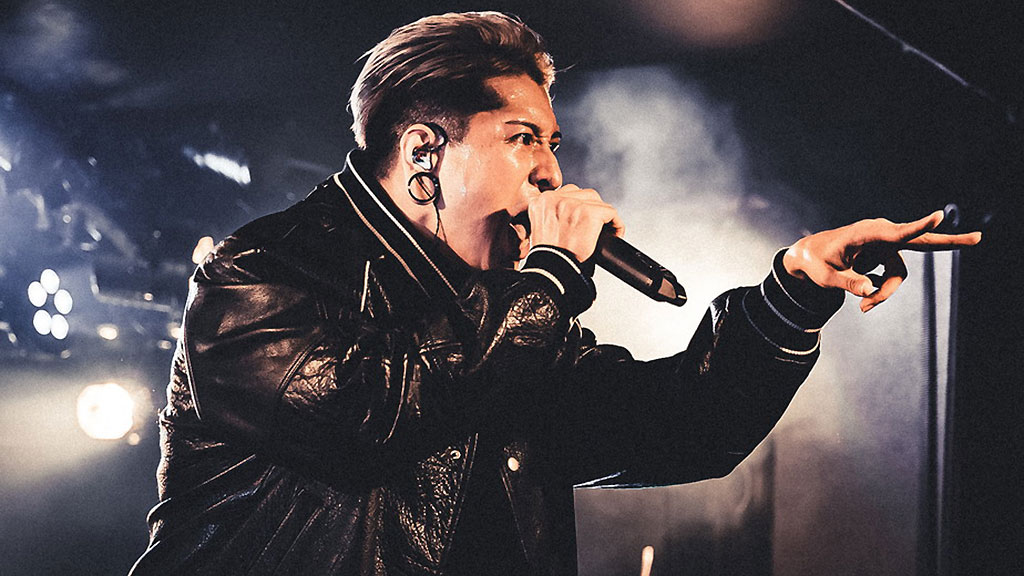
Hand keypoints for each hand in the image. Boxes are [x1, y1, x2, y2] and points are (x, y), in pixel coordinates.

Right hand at [527, 184, 623, 261]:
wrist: (551, 271)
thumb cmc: (548, 259)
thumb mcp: (542, 231)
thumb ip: (553, 217)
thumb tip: (571, 217)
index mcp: (541, 202)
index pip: (566, 195)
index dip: (578, 208)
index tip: (582, 222)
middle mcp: (554, 198)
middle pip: (583, 194)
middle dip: (591, 209)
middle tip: (594, 228)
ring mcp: (572, 204)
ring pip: (597, 201)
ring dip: (603, 216)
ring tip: (605, 231)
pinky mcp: (589, 213)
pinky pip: (610, 212)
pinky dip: (616, 224)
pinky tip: (614, 235)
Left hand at [783, 210, 981, 311]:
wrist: (811, 256)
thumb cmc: (817, 263)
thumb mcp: (827, 278)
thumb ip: (848, 284)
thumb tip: (868, 291)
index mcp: (864, 233)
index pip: (896, 232)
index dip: (918, 227)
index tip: (938, 216)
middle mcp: (881, 234)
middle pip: (920, 242)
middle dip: (949, 242)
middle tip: (979, 239)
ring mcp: (886, 244)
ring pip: (899, 275)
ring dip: (884, 294)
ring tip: (864, 309)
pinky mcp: (887, 253)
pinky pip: (893, 278)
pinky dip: (881, 290)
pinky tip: (864, 290)